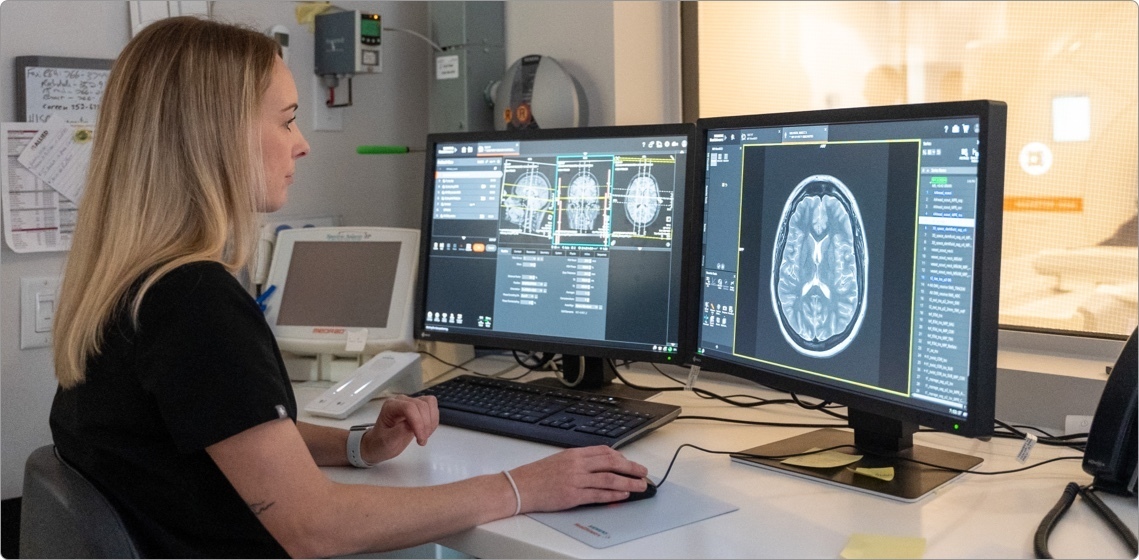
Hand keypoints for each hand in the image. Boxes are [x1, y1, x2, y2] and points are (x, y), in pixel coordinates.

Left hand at [361, 394, 438, 463]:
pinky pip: (432, 407)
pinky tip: (427, 431)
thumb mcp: (386, 442)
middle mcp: (401, 401)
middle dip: (425, 424)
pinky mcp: (418, 408)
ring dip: (431, 421)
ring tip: (424, 436)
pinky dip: (433, 420)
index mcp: (390, 407)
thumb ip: (397, 432)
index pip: (409, 407)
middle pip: (421, 405)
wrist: (379, 444)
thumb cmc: (380, 443)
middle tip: (422, 440)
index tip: (420, 439)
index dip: (418, 422)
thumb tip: (410, 425)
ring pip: (429, 403)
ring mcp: (410, 403)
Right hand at [506, 446, 648, 511]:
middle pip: (611, 463)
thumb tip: (599, 466)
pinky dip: (613, 494)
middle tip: (643, 473)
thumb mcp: (559, 460)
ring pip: (609, 479)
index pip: (604, 451)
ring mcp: (576, 479)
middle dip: (631, 468)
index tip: (631, 463)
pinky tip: (623, 495)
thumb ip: (579, 461)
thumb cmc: (537, 475)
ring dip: (628, 482)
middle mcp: (577, 464)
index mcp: (574, 453)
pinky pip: (598, 494)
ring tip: (640, 486)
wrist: (520, 487)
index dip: (622, 457)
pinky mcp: (573, 495)